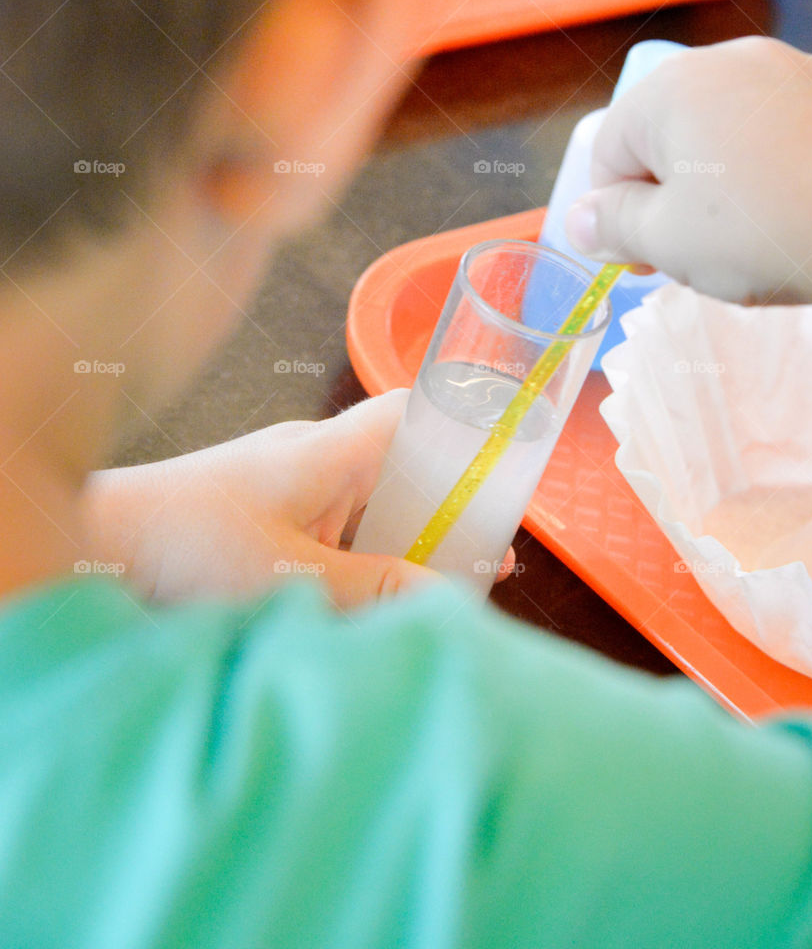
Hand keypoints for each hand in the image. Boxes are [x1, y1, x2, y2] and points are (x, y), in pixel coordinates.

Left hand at [82, 390, 514, 608]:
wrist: (95, 551)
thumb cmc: (184, 546)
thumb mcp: (290, 576)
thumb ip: (375, 588)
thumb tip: (452, 600)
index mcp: (327, 450)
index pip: (415, 412)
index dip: (468, 424)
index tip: (515, 455)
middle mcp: (314, 460)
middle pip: (406, 466)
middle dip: (453, 506)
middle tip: (501, 551)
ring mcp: (291, 492)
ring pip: (374, 507)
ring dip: (413, 541)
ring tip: (462, 584)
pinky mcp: (269, 524)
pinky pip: (341, 534)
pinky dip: (373, 560)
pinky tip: (392, 599)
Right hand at [564, 38, 811, 323]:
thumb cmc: (764, 233)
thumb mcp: (665, 242)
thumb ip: (612, 226)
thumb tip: (581, 222)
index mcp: (672, 87)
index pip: (609, 151)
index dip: (613, 213)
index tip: (639, 258)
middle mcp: (730, 60)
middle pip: (668, 134)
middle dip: (669, 194)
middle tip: (693, 252)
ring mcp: (793, 70)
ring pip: (728, 132)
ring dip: (721, 181)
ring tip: (750, 236)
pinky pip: (781, 131)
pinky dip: (774, 168)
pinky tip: (794, 212)